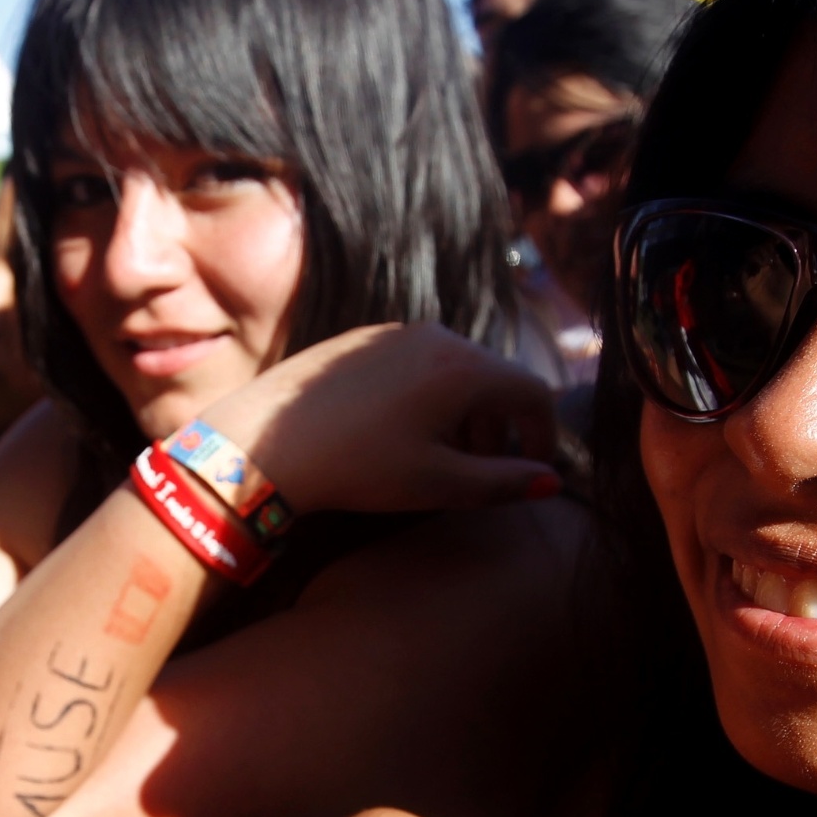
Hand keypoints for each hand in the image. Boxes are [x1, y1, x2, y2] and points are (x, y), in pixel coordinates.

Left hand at [199, 323, 560, 514]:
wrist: (265, 443)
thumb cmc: (357, 467)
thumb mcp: (437, 483)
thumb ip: (502, 482)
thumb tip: (552, 482)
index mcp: (465, 367)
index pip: (533, 393)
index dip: (544, 435)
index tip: (534, 471)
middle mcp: (436, 337)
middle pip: (496, 377)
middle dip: (503, 426)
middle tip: (490, 470)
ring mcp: (395, 333)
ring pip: (456, 369)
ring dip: (467, 412)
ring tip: (448, 457)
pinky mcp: (361, 339)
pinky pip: (418, 362)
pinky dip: (431, 396)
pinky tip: (404, 434)